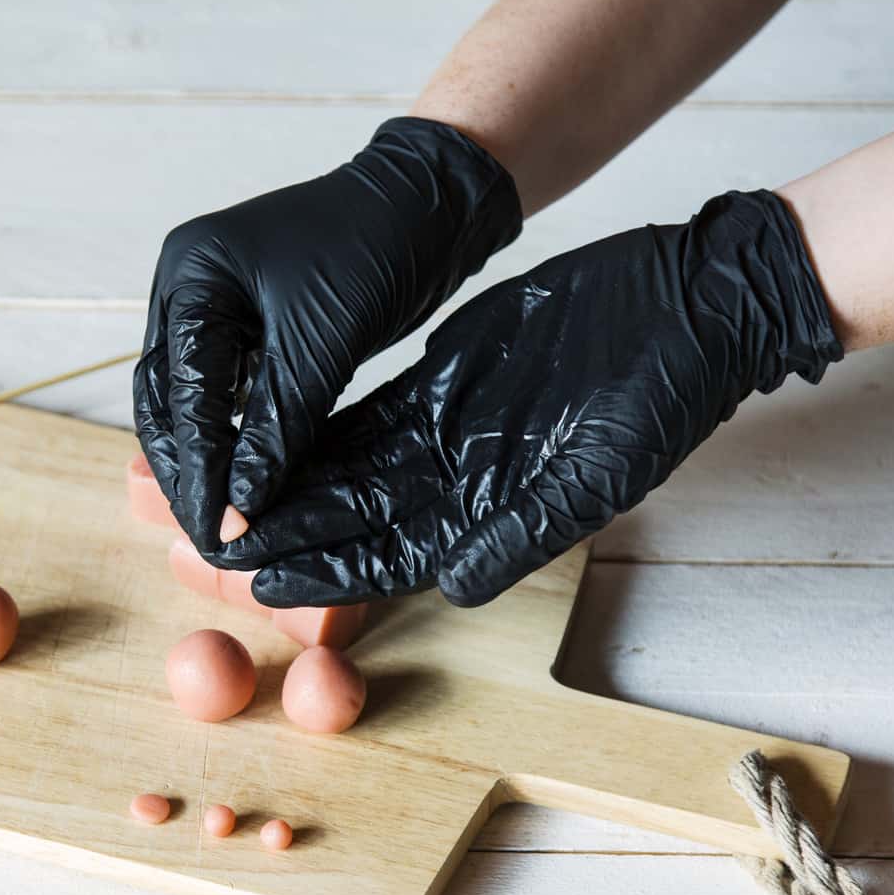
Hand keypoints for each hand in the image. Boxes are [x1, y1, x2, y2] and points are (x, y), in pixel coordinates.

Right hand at [133, 117, 520, 552]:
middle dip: (187, 470)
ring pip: (192, 402)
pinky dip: (236, 439)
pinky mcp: (251, 326)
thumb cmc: (377, 246)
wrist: (432, 201)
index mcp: (193, 276)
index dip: (196, 468)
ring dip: (206, 459)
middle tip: (212, 535)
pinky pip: (229, 394)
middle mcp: (189, 289)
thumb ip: (276, 428)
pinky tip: (250, 483)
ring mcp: (215, 307)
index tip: (215, 529)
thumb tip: (239, 506)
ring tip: (226, 521)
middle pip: (167, 400)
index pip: (179, 393)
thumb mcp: (323, 345)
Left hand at [220, 190, 843, 606]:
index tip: (256, 578)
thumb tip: (456, 586)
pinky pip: (362, 409)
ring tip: (217, 485)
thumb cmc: (661, 399)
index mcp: (487, 518)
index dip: (321, 571)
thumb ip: (524, 531)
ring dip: (285, 478)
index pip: (386, 557)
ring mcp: (443, 433)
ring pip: (345, 465)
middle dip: (280, 530)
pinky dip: (314, 421)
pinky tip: (263, 424)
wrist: (689, 308)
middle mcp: (454, 485)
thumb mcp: (599, 473)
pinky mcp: (439, 380)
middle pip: (348, 518)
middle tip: (204, 538)